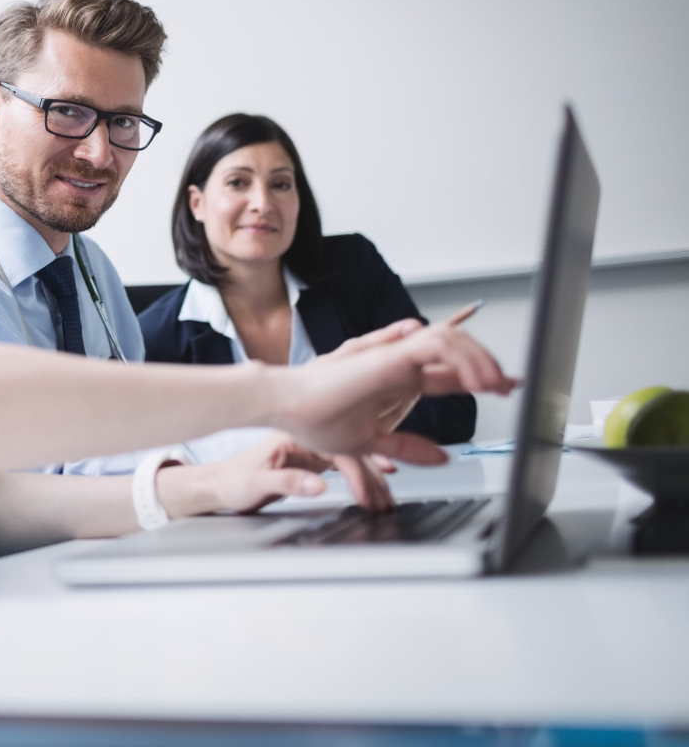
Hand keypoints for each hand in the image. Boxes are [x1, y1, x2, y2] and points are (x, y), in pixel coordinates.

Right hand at [275, 322, 513, 459]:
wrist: (287, 407)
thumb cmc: (315, 418)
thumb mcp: (371, 441)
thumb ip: (406, 447)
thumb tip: (441, 457)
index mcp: (397, 383)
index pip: (448, 375)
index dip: (480, 379)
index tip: (508, 387)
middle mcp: (401, 366)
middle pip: (455, 356)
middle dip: (488, 368)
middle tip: (511, 385)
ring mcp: (397, 357)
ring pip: (452, 342)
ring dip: (479, 360)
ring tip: (497, 384)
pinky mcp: (392, 353)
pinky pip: (439, 343)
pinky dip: (462, 356)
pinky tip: (476, 379)